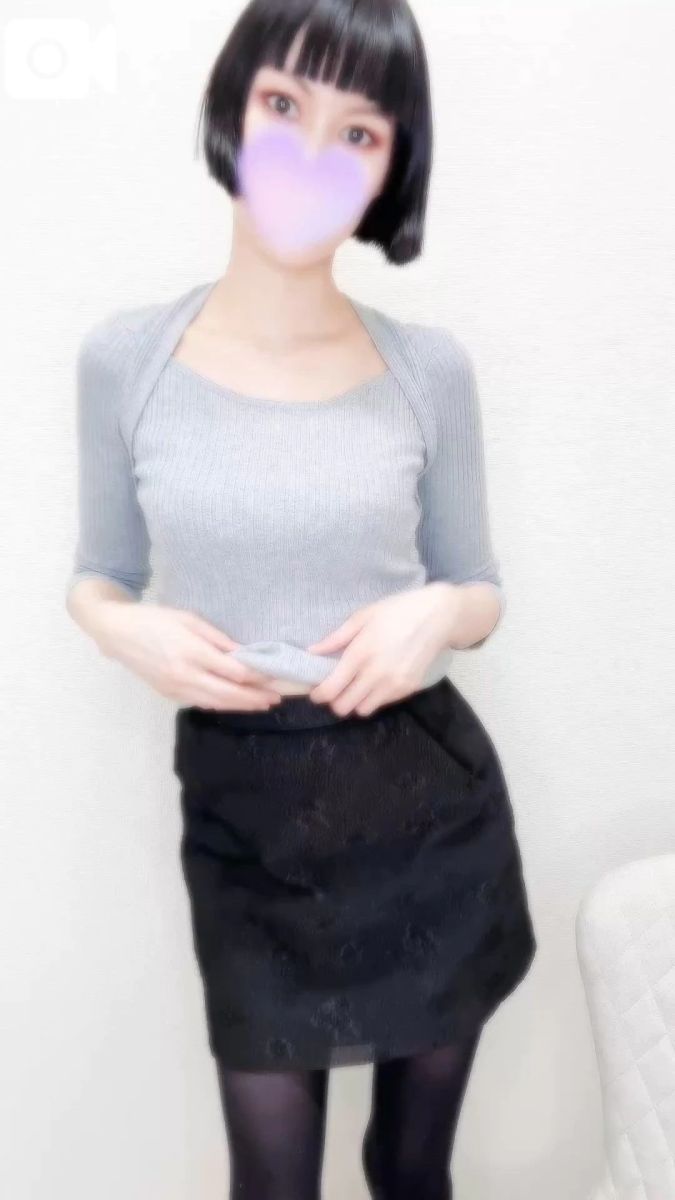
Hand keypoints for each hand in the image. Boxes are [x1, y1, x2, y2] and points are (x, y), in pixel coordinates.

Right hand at [93, 602, 282, 710]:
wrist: (117, 633)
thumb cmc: (155, 619)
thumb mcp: (189, 619)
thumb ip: (217, 638)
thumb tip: (243, 653)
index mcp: (192, 652)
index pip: (233, 671)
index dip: (256, 677)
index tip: (273, 677)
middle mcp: (184, 674)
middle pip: (227, 693)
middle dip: (253, 698)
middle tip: (275, 699)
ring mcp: (175, 688)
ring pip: (214, 703)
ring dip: (239, 706)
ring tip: (260, 705)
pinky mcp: (168, 694)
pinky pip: (199, 702)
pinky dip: (219, 704)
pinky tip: (232, 702)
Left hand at [305, 583, 460, 716]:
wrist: (439, 616)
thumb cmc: (397, 611)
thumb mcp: (363, 616)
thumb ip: (336, 637)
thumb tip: (312, 652)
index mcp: (360, 653)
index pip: (331, 689)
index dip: (318, 695)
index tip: (316, 691)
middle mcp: (376, 674)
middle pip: (343, 707)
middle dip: (334, 701)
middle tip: (335, 688)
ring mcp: (394, 684)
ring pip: (362, 710)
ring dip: (354, 702)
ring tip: (355, 686)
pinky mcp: (408, 688)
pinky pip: (382, 704)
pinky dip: (373, 698)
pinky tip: (375, 681)